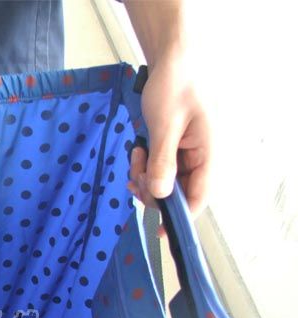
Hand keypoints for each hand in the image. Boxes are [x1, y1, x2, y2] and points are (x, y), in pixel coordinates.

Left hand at [127, 52, 212, 229]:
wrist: (170, 61)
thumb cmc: (174, 87)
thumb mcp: (165, 125)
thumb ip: (163, 161)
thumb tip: (161, 195)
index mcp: (207, 153)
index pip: (199, 197)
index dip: (181, 217)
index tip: (160, 230)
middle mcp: (200, 157)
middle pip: (177, 193)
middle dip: (153, 190)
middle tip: (134, 176)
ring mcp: (186, 154)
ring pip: (164, 183)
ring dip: (145, 177)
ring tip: (135, 156)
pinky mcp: (172, 149)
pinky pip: (158, 169)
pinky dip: (144, 167)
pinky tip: (137, 151)